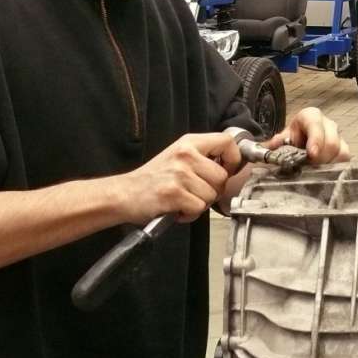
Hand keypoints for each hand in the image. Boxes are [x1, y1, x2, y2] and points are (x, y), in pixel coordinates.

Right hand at [120, 133, 242, 222]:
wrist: (125, 193)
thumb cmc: (154, 178)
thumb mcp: (179, 156)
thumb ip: (203, 157)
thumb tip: (232, 166)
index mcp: (189, 143)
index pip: (227, 143)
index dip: (233, 160)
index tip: (226, 170)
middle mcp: (185, 155)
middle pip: (222, 176)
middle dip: (214, 190)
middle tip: (196, 192)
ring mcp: (179, 174)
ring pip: (211, 195)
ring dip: (200, 203)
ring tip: (184, 200)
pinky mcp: (173, 193)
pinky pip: (199, 208)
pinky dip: (190, 214)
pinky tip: (178, 208)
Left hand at [265, 107, 349, 164]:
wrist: (301, 138)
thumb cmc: (294, 136)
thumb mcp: (284, 137)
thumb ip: (277, 142)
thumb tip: (271, 147)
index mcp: (311, 116)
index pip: (316, 126)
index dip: (316, 141)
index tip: (312, 154)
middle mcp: (328, 124)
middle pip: (331, 142)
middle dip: (320, 158)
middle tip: (309, 168)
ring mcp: (338, 136)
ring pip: (340, 151)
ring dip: (328, 164)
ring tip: (316, 170)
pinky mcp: (343, 148)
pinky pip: (345, 159)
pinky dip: (336, 166)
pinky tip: (325, 171)